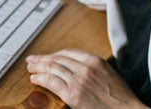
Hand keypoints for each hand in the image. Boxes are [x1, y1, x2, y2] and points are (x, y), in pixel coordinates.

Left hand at [26, 49, 143, 108]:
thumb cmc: (120, 98)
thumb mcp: (109, 74)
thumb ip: (93, 68)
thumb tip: (76, 67)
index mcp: (95, 61)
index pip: (68, 52)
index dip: (54, 53)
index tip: (47, 56)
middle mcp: (85, 68)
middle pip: (57, 58)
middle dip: (42, 58)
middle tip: (32, 60)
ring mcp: (78, 81)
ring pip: (51, 68)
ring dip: (38, 67)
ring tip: (31, 69)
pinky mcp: (73, 95)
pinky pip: (51, 82)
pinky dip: (40, 79)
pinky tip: (35, 79)